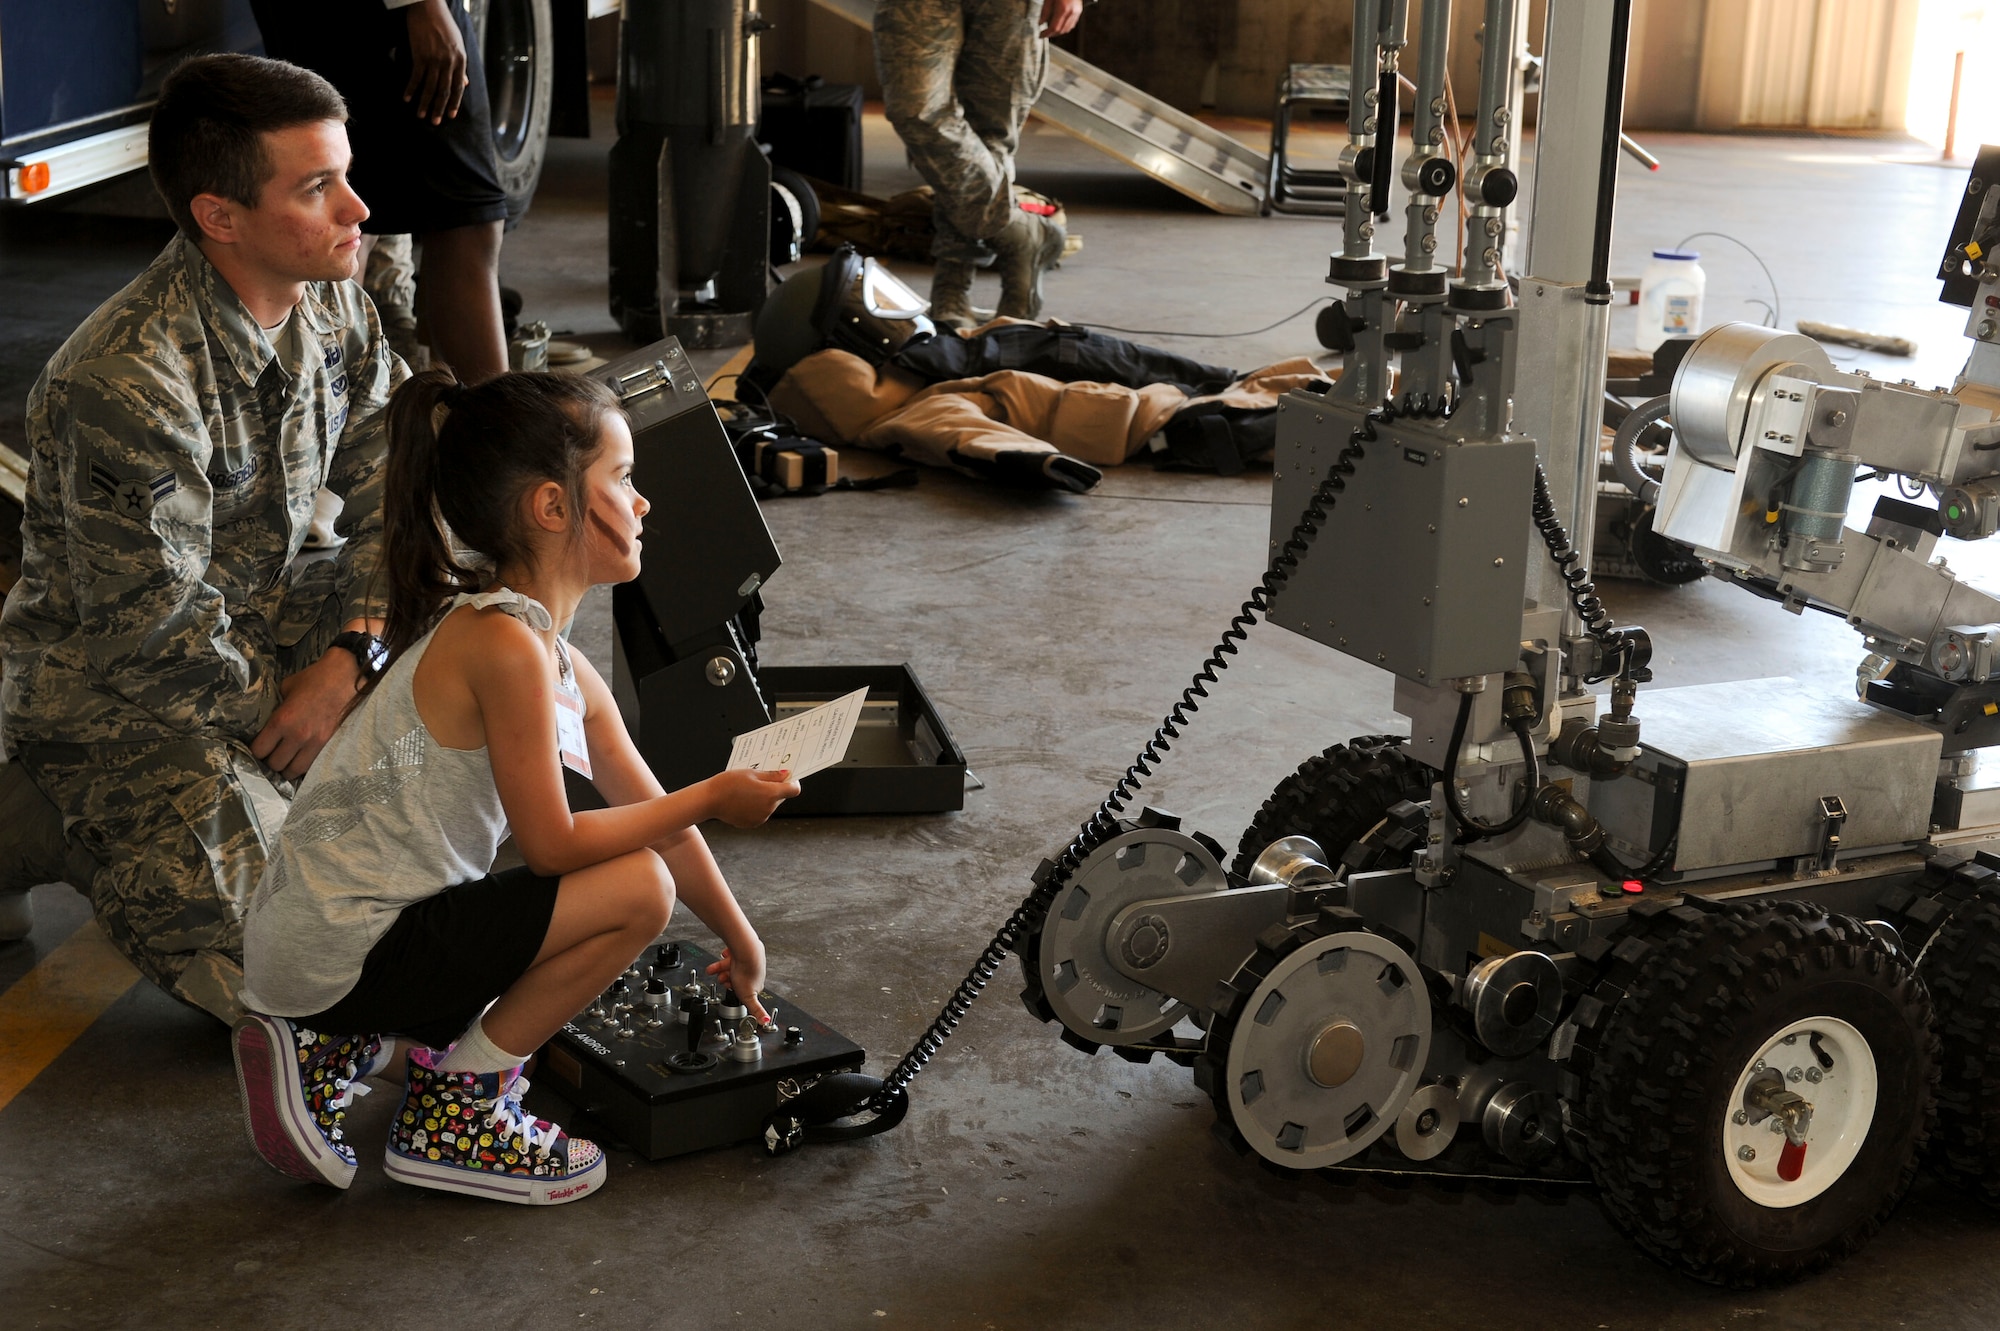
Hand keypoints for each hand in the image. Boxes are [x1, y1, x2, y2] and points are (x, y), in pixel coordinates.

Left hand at [250, 648, 362, 778]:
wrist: (346, 677)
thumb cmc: (315, 678)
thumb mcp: (287, 687)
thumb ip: (278, 705)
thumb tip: (271, 715)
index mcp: (281, 720)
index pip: (260, 750)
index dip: (256, 750)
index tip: (259, 747)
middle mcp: (297, 736)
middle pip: (275, 764)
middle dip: (271, 761)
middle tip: (273, 755)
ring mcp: (315, 743)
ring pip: (294, 771)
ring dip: (288, 768)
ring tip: (287, 761)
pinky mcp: (330, 745)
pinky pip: (312, 766)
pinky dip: (304, 765)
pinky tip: (302, 759)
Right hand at [405, 0, 469, 124]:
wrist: (428, 9)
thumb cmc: (444, 26)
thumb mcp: (459, 45)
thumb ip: (461, 66)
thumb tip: (465, 84)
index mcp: (460, 61)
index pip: (458, 88)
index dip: (454, 103)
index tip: (451, 116)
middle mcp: (449, 63)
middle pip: (444, 91)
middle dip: (439, 109)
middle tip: (435, 122)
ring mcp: (434, 60)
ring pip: (430, 88)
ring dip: (424, 103)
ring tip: (421, 115)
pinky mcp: (420, 56)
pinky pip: (416, 77)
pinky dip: (411, 89)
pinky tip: (407, 98)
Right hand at [704, 768, 800, 827]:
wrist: (709, 801)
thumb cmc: (728, 783)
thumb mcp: (751, 773)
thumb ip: (771, 775)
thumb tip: (786, 775)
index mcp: (771, 793)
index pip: (794, 789)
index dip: (792, 782)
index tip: (786, 776)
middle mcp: (769, 808)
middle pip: (781, 797)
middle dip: (775, 788)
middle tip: (761, 779)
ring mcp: (761, 818)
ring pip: (770, 805)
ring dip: (765, 798)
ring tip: (748, 789)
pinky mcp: (753, 823)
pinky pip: (761, 813)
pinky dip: (756, 806)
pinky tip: (743, 799)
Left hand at [707, 941, 769, 1023]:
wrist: (745, 951)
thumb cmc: (747, 972)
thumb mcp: (749, 997)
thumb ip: (757, 1010)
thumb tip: (766, 1021)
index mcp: (756, 983)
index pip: (742, 988)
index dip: (733, 988)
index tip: (729, 986)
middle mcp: (753, 971)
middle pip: (735, 977)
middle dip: (725, 978)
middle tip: (722, 977)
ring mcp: (747, 960)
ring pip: (730, 967)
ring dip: (720, 969)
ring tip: (713, 969)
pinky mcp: (742, 950)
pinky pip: (731, 955)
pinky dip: (725, 957)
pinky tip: (722, 957)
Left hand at [1040, 0, 1082, 36]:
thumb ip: (1045, 12)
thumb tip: (1041, 23)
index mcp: (1063, 9)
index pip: (1054, 27)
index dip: (1047, 33)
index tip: (1041, 35)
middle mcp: (1071, 12)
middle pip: (1061, 30)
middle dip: (1052, 34)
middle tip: (1044, 34)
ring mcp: (1076, 12)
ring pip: (1067, 29)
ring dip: (1059, 32)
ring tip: (1051, 30)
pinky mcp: (1079, 11)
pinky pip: (1072, 24)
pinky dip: (1065, 27)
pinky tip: (1059, 25)